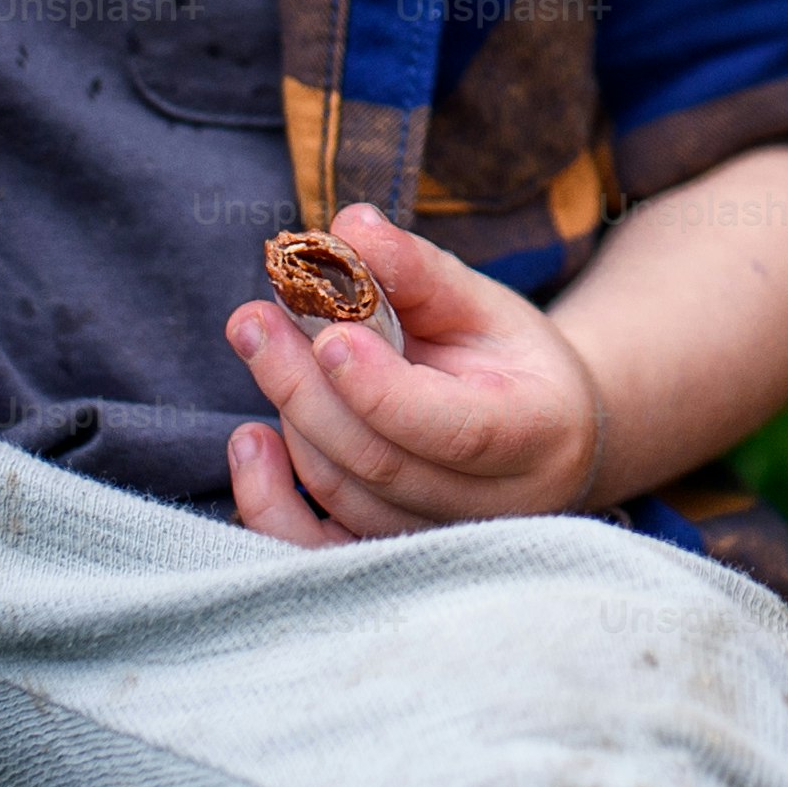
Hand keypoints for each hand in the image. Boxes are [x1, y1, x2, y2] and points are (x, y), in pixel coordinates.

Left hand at [222, 203, 608, 545]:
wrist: (540, 441)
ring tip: (259, 339)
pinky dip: (266, 501)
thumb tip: (350, 225)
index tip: (328, 334)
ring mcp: (437, 545)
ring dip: (289, 415)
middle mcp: (492, 506)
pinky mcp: (385, 561)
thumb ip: (418, 272)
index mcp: (535, 433)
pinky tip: (247, 441)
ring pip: (341, 493)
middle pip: (380, 462)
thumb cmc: (511, 361)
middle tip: (254, 319)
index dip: (383, 389)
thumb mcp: (485, 305)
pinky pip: (311, 551)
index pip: (456, 429)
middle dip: (305, 388)